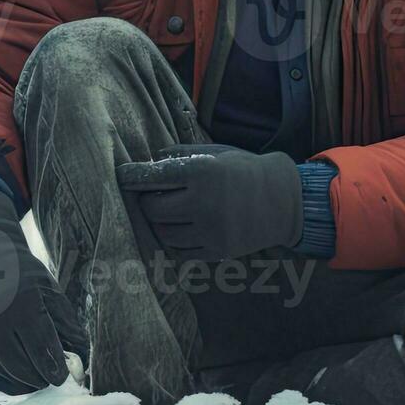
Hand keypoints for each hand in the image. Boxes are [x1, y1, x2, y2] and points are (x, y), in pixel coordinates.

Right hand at [0, 186, 86, 394]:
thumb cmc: (22, 275)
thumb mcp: (50, 291)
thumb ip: (67, 325)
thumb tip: (82, 358)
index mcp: (23, 305)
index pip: (41, 348)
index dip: (54, 369)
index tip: (62, 377)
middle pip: (20, 364)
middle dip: (39, 378)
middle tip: (50, 380)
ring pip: (1, 370)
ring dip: (21, 383)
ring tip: (36, 382)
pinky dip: (0, 381)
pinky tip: (15, 383)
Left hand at [117, 145, 301, 261]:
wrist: (284, 200)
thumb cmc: (244, 170)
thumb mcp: (215, 153)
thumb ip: (180, 155)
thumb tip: (148, 161)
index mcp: (201, 172)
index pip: (152, 177)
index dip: (131, 177)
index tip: (120, 176)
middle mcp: (204, 202)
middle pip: (152, 209)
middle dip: (145, 203)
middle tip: (148, 197)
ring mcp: (211, 230)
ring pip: (163, 232)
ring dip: (158, 223)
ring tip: (165, 213)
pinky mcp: (217, 251)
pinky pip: (179, 250)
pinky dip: (172, 240)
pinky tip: (177, 229)